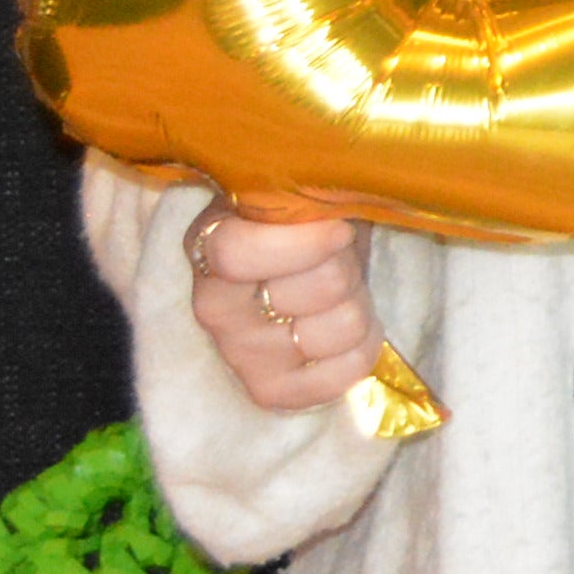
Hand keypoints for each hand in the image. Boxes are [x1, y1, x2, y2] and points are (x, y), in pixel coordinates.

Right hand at [181, 200, 380, 414]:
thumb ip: (306, 183)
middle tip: (339, 254)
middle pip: (319, 287)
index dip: (305, 242)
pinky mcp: (268, 390)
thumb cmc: (310, 213)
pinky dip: (363, 347)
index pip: (236, 253)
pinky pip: (343, 374)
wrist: (311, 258)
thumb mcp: (304, 184)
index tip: (339, 228)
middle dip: (347, 263)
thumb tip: (335, 199)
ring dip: (358, 302)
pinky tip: (345, 325)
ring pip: (341, 327)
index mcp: (209, 242)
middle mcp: (212, 304)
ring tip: (342, 289)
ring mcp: (237, 354)